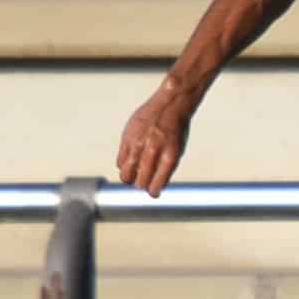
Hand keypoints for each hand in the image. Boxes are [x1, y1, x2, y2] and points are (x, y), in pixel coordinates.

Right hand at [116, 82, 197, 196]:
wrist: (170, 105)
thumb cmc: (176, 130)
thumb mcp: (178, 151)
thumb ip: (165, 169)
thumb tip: (154, 186)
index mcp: (169, 157)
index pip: (156, 184)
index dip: (153, 192)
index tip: (153, 193)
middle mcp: (153, 151)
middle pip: (140, 182)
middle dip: (142, 185)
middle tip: (143, 183)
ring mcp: (138, 144)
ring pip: (126, 174)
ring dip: (130, 178)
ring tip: (134, 175)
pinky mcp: (127, 137)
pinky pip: (120, 161)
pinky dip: (124, 166)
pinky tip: (130, 162)